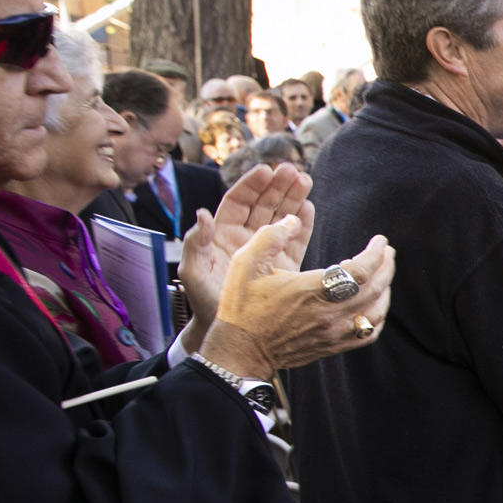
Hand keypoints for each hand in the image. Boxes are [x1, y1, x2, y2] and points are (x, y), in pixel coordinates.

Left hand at [177, 164, 313, 352]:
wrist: (228, 332)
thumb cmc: (206, 303)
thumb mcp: (193, 273)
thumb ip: (196, 244)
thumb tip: (202, 213)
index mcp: (223, 234)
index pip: (238, 202)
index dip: (252, 185)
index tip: (266, 170)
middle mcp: (245, 238)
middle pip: (263, 204)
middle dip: (278, 186)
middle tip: (293, 171)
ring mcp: (266, 250)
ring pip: (280, 217)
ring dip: (292, 198)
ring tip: (306, 181)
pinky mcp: (284, 265)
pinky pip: (294, 239)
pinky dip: (302, 224)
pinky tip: (309, 208)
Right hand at [199, 227, 394, 378]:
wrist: (240, 350)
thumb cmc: (242, 306)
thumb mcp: (246, 264)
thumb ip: (270, 237)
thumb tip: (293, 219)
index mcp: (312, 291)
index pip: (360, 270)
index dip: (376, 253)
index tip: (381, 241)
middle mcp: (329, 314)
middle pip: (375, 289)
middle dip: (386, 266)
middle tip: (387, 252)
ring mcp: (334, 333)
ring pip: (376, 312)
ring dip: (385, 290)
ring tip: (383, 274)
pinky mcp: (333, 346)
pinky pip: (368, 333)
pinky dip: (377, 316)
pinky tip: (374, 304)